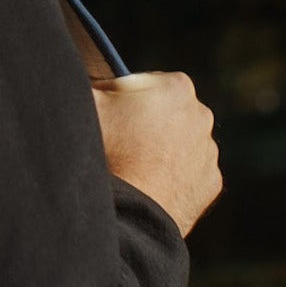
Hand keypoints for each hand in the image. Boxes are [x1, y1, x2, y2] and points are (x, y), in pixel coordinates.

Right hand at [90, 72, 221, 237]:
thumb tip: (75, 73)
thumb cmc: (106, 151)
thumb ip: (84, 80)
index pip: (145, 82)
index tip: (107, 114)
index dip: (121, 96)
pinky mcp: (211, 183)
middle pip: (166, 110)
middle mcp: (202, 115)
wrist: (129, 213)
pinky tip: (148, 182)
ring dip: (159, 147)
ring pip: (179, 140)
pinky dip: (171, 174)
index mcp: (176, 87)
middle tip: (117, 139)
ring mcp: (208, 152)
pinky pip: (188, 171)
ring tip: (130, 164)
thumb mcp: (87, 103)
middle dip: (145, 120)